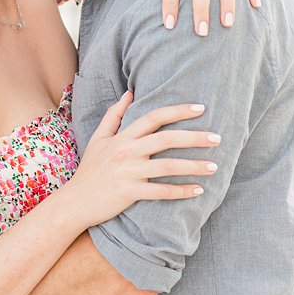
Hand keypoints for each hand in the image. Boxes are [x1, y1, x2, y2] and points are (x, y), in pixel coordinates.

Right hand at [60, 91, 213, 228]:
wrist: (75, 201)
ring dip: (193, 166)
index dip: (178, 111)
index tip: (201, 108)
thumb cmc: (90, 169)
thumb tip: (130, 93)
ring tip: (214, 167)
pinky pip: (161, 192)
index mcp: (121, 138)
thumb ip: (114, 115)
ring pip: (167, 166)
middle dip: (194, 137)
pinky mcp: (129, 193)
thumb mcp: (98, 139)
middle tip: (218, 138)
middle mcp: (125, 152)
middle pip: (165, 139)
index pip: (153, 118)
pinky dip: (181, 191)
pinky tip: (198, 190)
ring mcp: (127, 172)